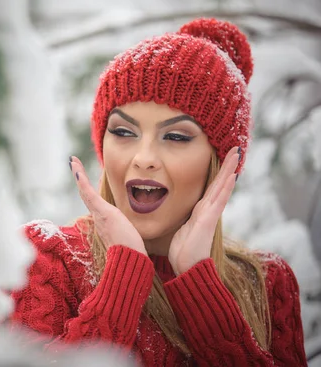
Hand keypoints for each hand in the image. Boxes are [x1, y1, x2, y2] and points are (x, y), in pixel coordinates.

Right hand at [70, 156, 146, 254]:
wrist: (129, 260)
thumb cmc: (131, 253)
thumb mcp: (129, 237)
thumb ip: (127, 233)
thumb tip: (132, 236)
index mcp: (103, 222)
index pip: (94, 202)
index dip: (87, 189)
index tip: (85, 179)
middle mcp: (97, 217)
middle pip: (85, 194)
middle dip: (79, 179)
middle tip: (73, 164)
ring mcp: (98, 214)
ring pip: (85, 191)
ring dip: (78, 175)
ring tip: (73, 161)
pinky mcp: (102, 212)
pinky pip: (89, 194)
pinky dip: (82, 181)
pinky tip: (77, 170)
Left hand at [168, 147, 240, 274]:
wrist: (188, 269)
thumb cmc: (183, 252)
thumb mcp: (181, 230)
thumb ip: (184, 220)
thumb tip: (181, 213)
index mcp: (200, 211)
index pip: (211, 188)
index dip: (217, 173)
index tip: (222, 157)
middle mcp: (207, 211)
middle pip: (219, 184)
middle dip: (227, 166)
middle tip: (235, 149)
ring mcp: (209, 215)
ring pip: (221, 188)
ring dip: (229, 171)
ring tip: (236, 155)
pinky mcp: (207, 221)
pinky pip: (218, 201)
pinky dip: (225, 188)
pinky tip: (231, 177)